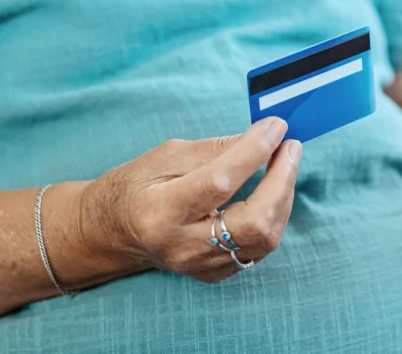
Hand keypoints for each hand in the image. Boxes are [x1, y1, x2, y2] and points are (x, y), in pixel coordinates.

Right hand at [79, 117, 301, 282]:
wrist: (111, 232)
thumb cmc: (136, 185)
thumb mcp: (166, 155)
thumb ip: (215, 149)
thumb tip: (262, 137)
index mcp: (161, 211)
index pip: (220, 182)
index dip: (254, 151)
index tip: (275, 126)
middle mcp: (182, 246)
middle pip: (254, 221)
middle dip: (282, 180)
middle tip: (290, 147)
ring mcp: (200, 265)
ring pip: (264, 238)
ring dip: (283, 196)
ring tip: (283, 164)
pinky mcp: (214, 273)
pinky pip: (258, 247)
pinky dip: (272, 215)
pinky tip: (270, 191)